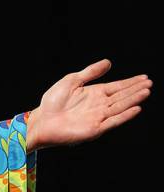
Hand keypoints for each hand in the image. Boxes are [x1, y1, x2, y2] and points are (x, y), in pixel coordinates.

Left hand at [28, 59, 149, 150]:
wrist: (41, 120)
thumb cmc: (52, 102)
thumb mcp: (72, 81)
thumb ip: (90, 72)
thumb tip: (108, 62)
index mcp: (94, 94)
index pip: (117, 87)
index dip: (130, 82)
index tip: (144, 77)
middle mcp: (99, 105)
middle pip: (122, 96)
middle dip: (135, 89)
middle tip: (149, 83)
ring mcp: (98, 117)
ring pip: (120, 106)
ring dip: (133, 99)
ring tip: (146, 91)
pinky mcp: (95, 129)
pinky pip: (113, 121)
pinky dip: (125, 115)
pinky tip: (136, 108)